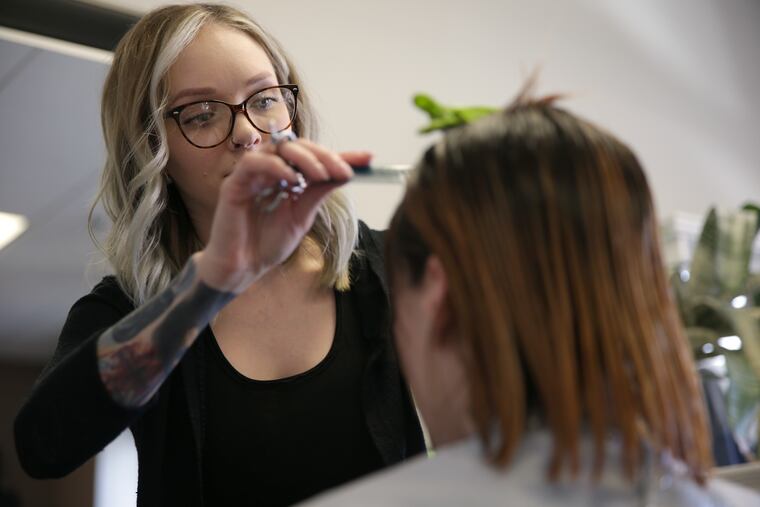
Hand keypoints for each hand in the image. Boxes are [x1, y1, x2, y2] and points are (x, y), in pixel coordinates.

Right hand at [197, 139, 353, 292]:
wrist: (244, 267)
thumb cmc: (269, 243)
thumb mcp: (303, 215)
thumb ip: (319, 193)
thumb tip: (347, 173)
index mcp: (287, 176)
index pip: (315, 158)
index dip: (341, 155)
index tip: (368, 159)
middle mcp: (270, 170)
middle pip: (297, 146)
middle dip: (323, 156)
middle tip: (342, 171)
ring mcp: (252, 174)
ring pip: (278, 148)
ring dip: (303, 158)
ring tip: (321, 176)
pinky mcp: (235, 182)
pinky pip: (254, 162)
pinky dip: (276, 167)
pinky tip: (293, 181)